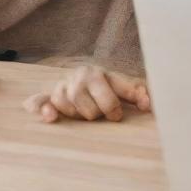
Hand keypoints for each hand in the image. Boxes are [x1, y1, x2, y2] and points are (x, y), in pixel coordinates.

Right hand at [23, 65, 149, 122]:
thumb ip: (137, 93)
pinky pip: (40, 102)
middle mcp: (81, 77)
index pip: (111, 94)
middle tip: (98, 114)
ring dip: (77, 115)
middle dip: (96, 114)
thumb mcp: (122, 86)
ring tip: (82, 113)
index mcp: (101, 74)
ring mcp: (63, 86)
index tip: (117, 116)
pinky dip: (44, 109)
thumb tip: (149, 105)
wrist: (79, 74)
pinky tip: (51, 117)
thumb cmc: (105, 86)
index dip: (115, 109)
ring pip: (68, 106)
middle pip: (88, 107)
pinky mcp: (48, 96)